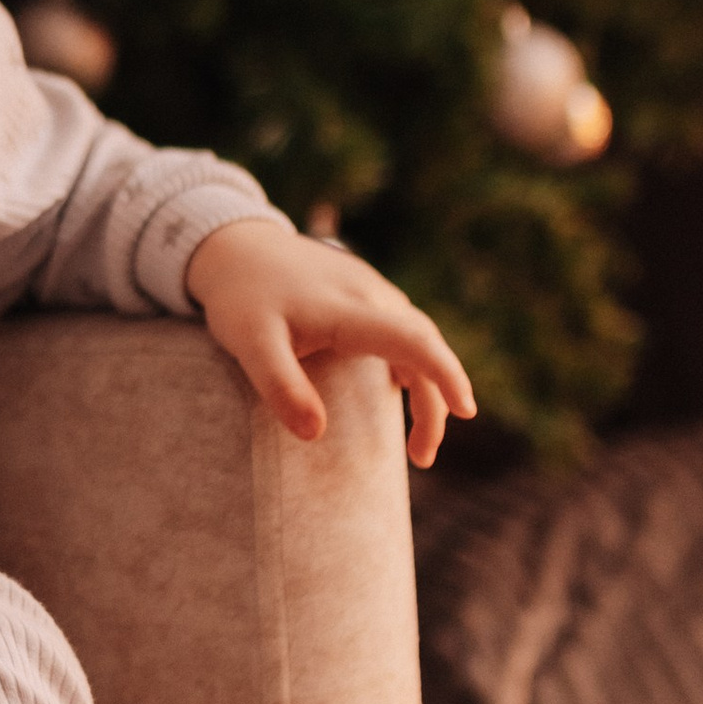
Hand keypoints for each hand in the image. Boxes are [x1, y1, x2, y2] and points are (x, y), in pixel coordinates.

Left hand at [185, 220, 475, 467]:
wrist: (236, 246)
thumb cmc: (242, 296)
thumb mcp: (248, 343)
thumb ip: (280, 386)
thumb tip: (315, 434)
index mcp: (348, 308)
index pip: (412, 340)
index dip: (443, 374)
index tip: (466, 411)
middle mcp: (370, 295)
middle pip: (423, 345)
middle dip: (436, 401)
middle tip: (422, 457)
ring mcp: (371, 290)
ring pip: (417, 338)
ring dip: (426, 386)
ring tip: (416, 442)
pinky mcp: (365, 293)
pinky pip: (402, 329)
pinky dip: (412, 363)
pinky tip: (401, 389)